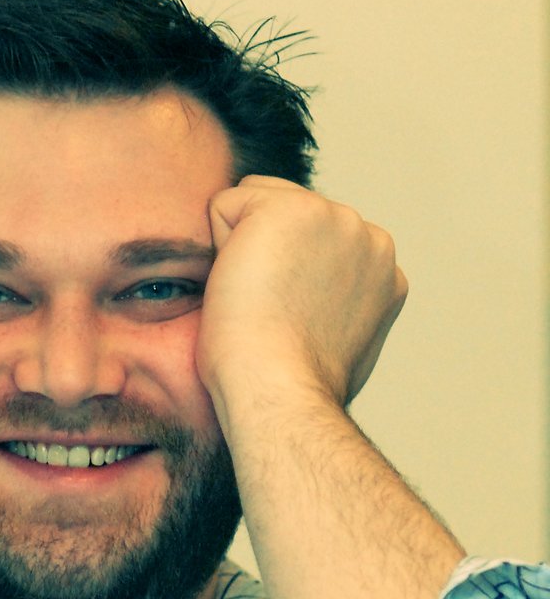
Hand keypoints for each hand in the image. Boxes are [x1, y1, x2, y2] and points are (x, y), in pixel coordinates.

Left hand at [195, 176, 407, 415]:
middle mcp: (368, 235)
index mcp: (381, 267)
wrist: (281, 393)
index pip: (313, 239)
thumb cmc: (293, 386)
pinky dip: (218, 247)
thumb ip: (338, 303)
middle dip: (265, 256)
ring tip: (259, 302)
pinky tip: (242, 287)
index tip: (290, 323)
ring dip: (243, 251)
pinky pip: (226, 206)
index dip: (283, 277)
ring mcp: (334, 216)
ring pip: (256, 206)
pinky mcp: (289, 209)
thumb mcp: (338, 342)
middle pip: (285, 215)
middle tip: (271, 315)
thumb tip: (317, 307)